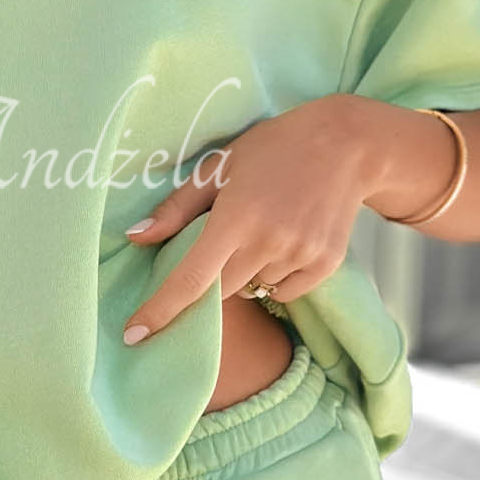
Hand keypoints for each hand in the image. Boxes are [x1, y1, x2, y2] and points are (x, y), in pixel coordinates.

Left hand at [121, 97, 370, 342]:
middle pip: (220, 291)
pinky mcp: (326, 264)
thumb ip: (176, 208)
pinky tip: (287, 239)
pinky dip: (278, 276)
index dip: (160, 310)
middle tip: (226, 240)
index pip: (190, 278)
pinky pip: (287, 291)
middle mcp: (268, 242)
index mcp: (235, 218)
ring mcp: (300, 255)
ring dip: (249, 272)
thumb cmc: (272, 148)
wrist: (346, 144)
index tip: (134, 335)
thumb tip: (136, 238)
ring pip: (255, 288)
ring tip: (266, 227)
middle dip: (212, 276)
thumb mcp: (219, 166)